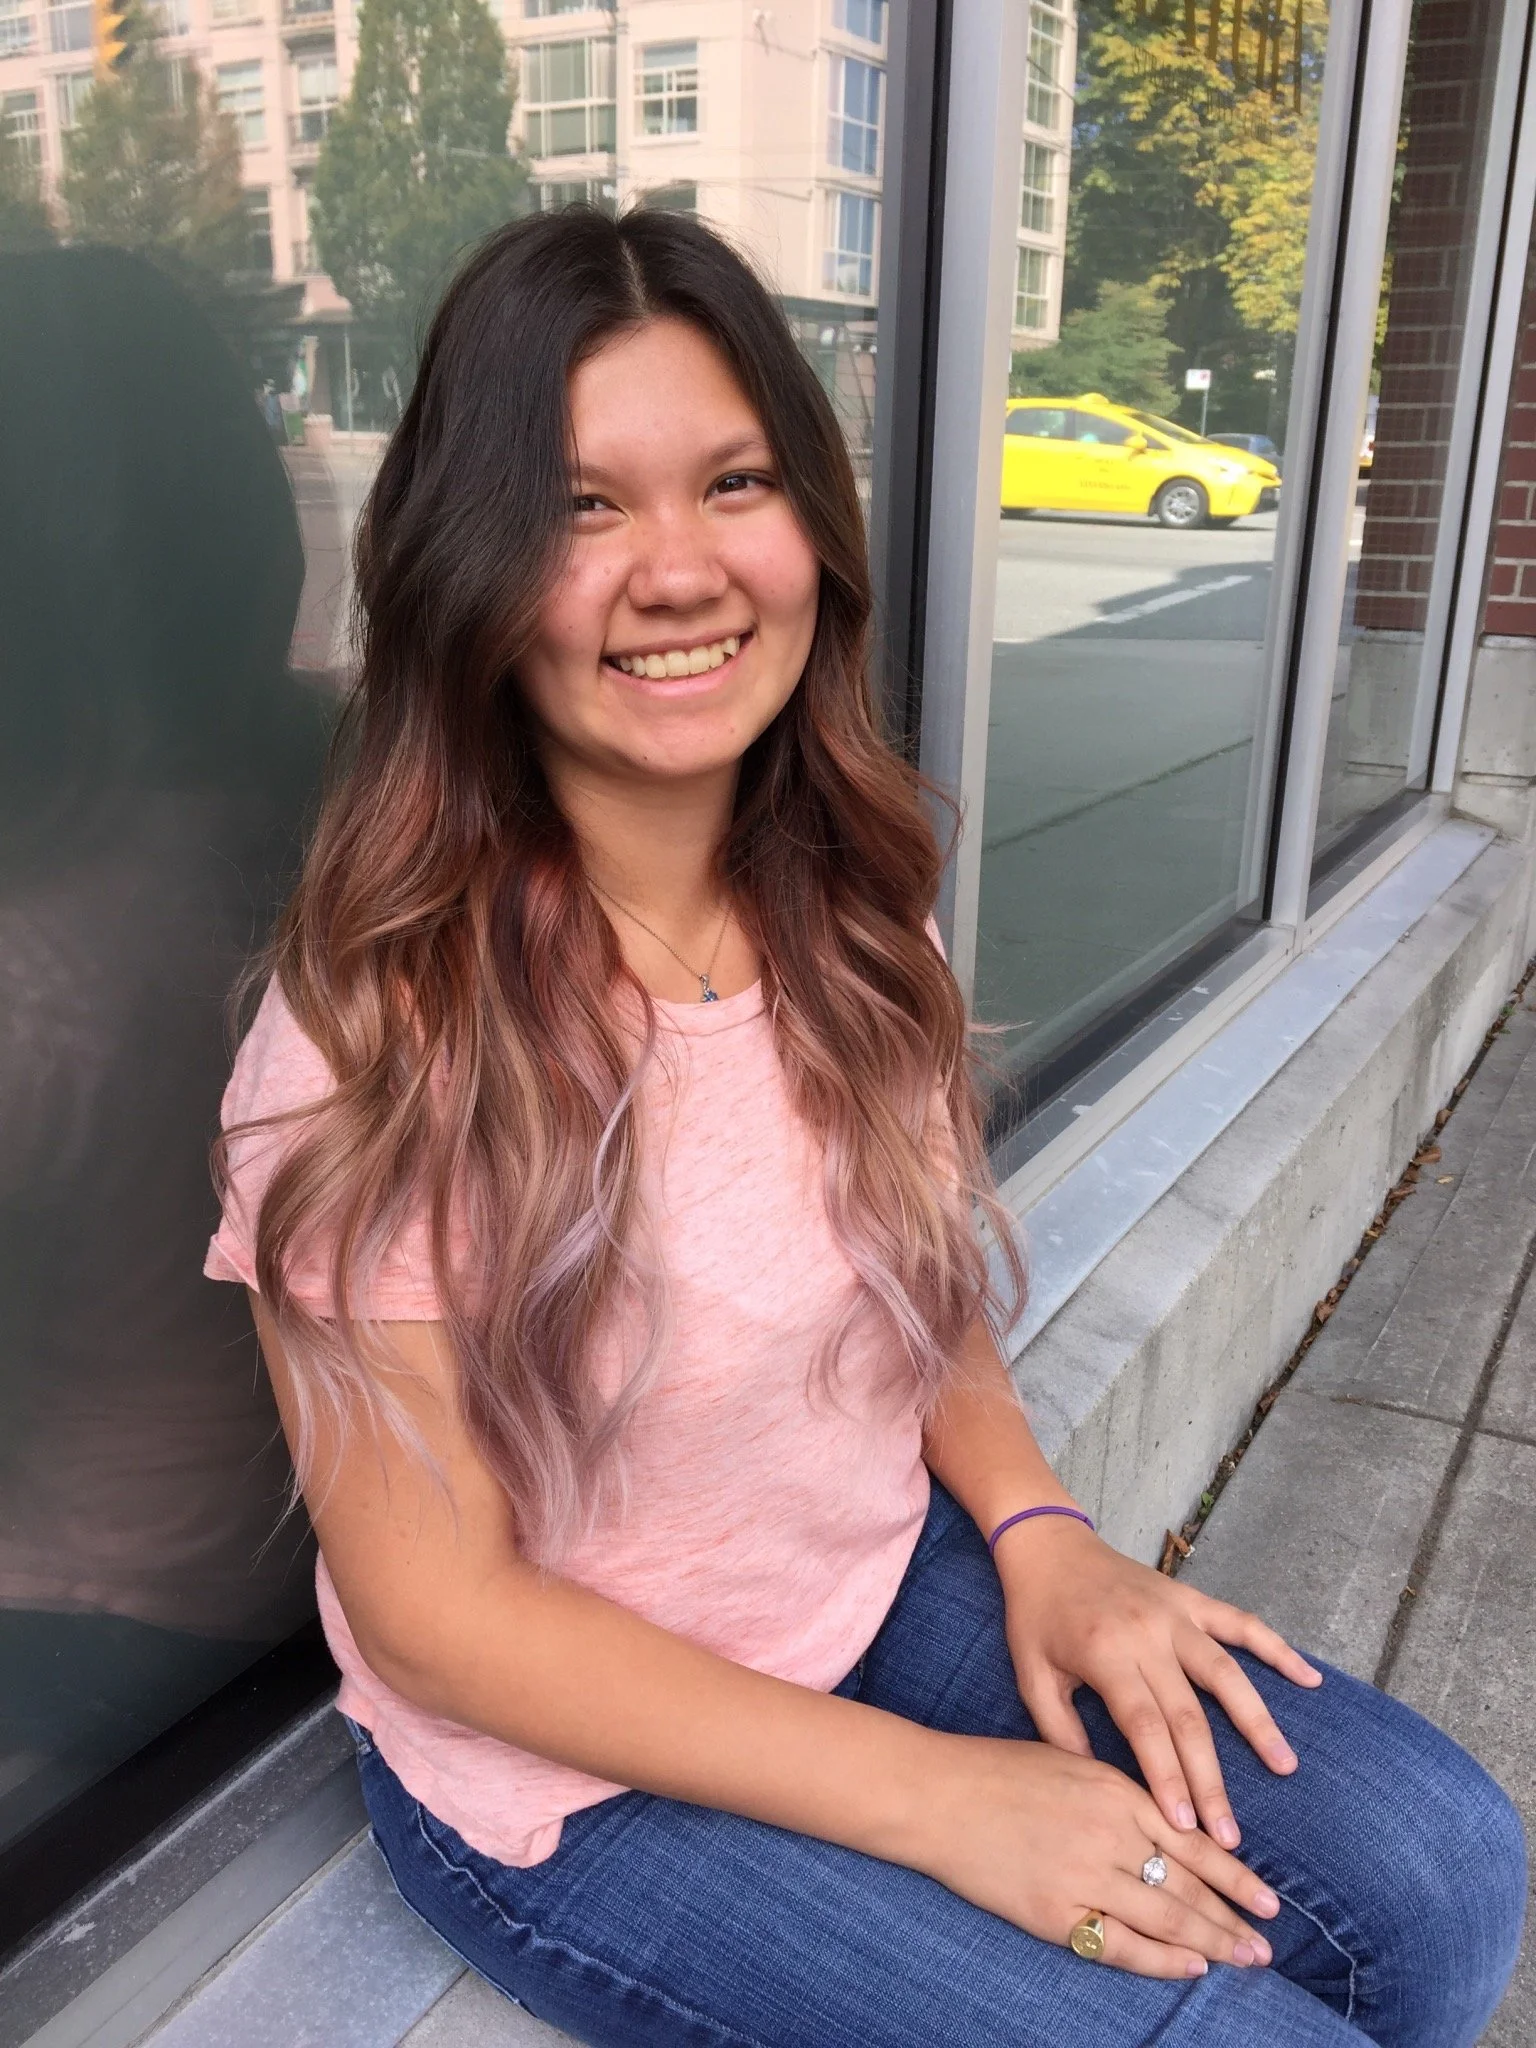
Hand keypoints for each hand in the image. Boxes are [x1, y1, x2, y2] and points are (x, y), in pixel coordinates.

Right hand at [912, 1729, 1281, 1978]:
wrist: (938, 1794)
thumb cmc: (997, 1771)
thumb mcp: (1069, 1762)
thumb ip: (1118, 1794)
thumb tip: (1165, 1824)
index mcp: (1117, 1791)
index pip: (1194, 1842)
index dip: (1236, 1875)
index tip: (1268, 1898)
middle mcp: (1110, 1833)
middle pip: (1189, 1885)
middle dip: (1234, 1917)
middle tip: (1268, 1942)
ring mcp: (1084, 1875)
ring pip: (1165, 1917)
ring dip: (1211, 1942)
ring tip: (1243, 1959)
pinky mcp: (1056, 1912)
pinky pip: (1121, 1945)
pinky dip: (1161, 1960)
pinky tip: (1189, 1969)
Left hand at [993, 1517, 1321, 1849]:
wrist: (1047, 1545)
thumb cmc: (1035, 1615)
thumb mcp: (1031, 1676)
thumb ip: (1059, 1731)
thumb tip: (1096, 1785)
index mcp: (1106, 1656)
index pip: (1146, 1728)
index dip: (1168, 1780)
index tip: (1186, 1830)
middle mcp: (1147, 1635)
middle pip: (1189, 1717)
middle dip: (1210, 1780)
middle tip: (1230, 1835)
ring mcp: (1175, 1614)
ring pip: (1226, 1673)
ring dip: (1257, 1722)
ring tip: (1285, 1766)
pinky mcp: (1190, 1598)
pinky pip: (1242, 1624)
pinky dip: (1278, 1649)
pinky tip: (1309, 1679)